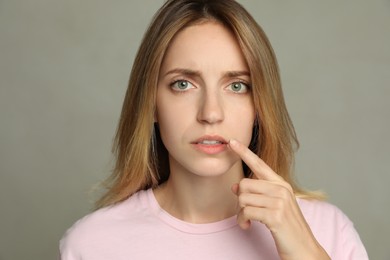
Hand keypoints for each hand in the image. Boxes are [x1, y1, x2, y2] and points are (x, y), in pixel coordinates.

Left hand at [228, 139, 329, 259]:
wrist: (304, 249)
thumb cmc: (287, 228)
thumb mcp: (273, 207)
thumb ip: (257, 194)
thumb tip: (235, 186)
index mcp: (281, 185)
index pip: (259, 164)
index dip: (244, 152)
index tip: (232, 142)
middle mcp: (281, 189)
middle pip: (244, 184)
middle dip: (239, 201)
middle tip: (244, 214)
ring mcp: (279, 202)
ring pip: (243, 199)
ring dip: (240, 214)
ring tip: (248, 222)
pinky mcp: (275, 216)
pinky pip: (246, 212)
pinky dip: (243, 221)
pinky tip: (249, 227)